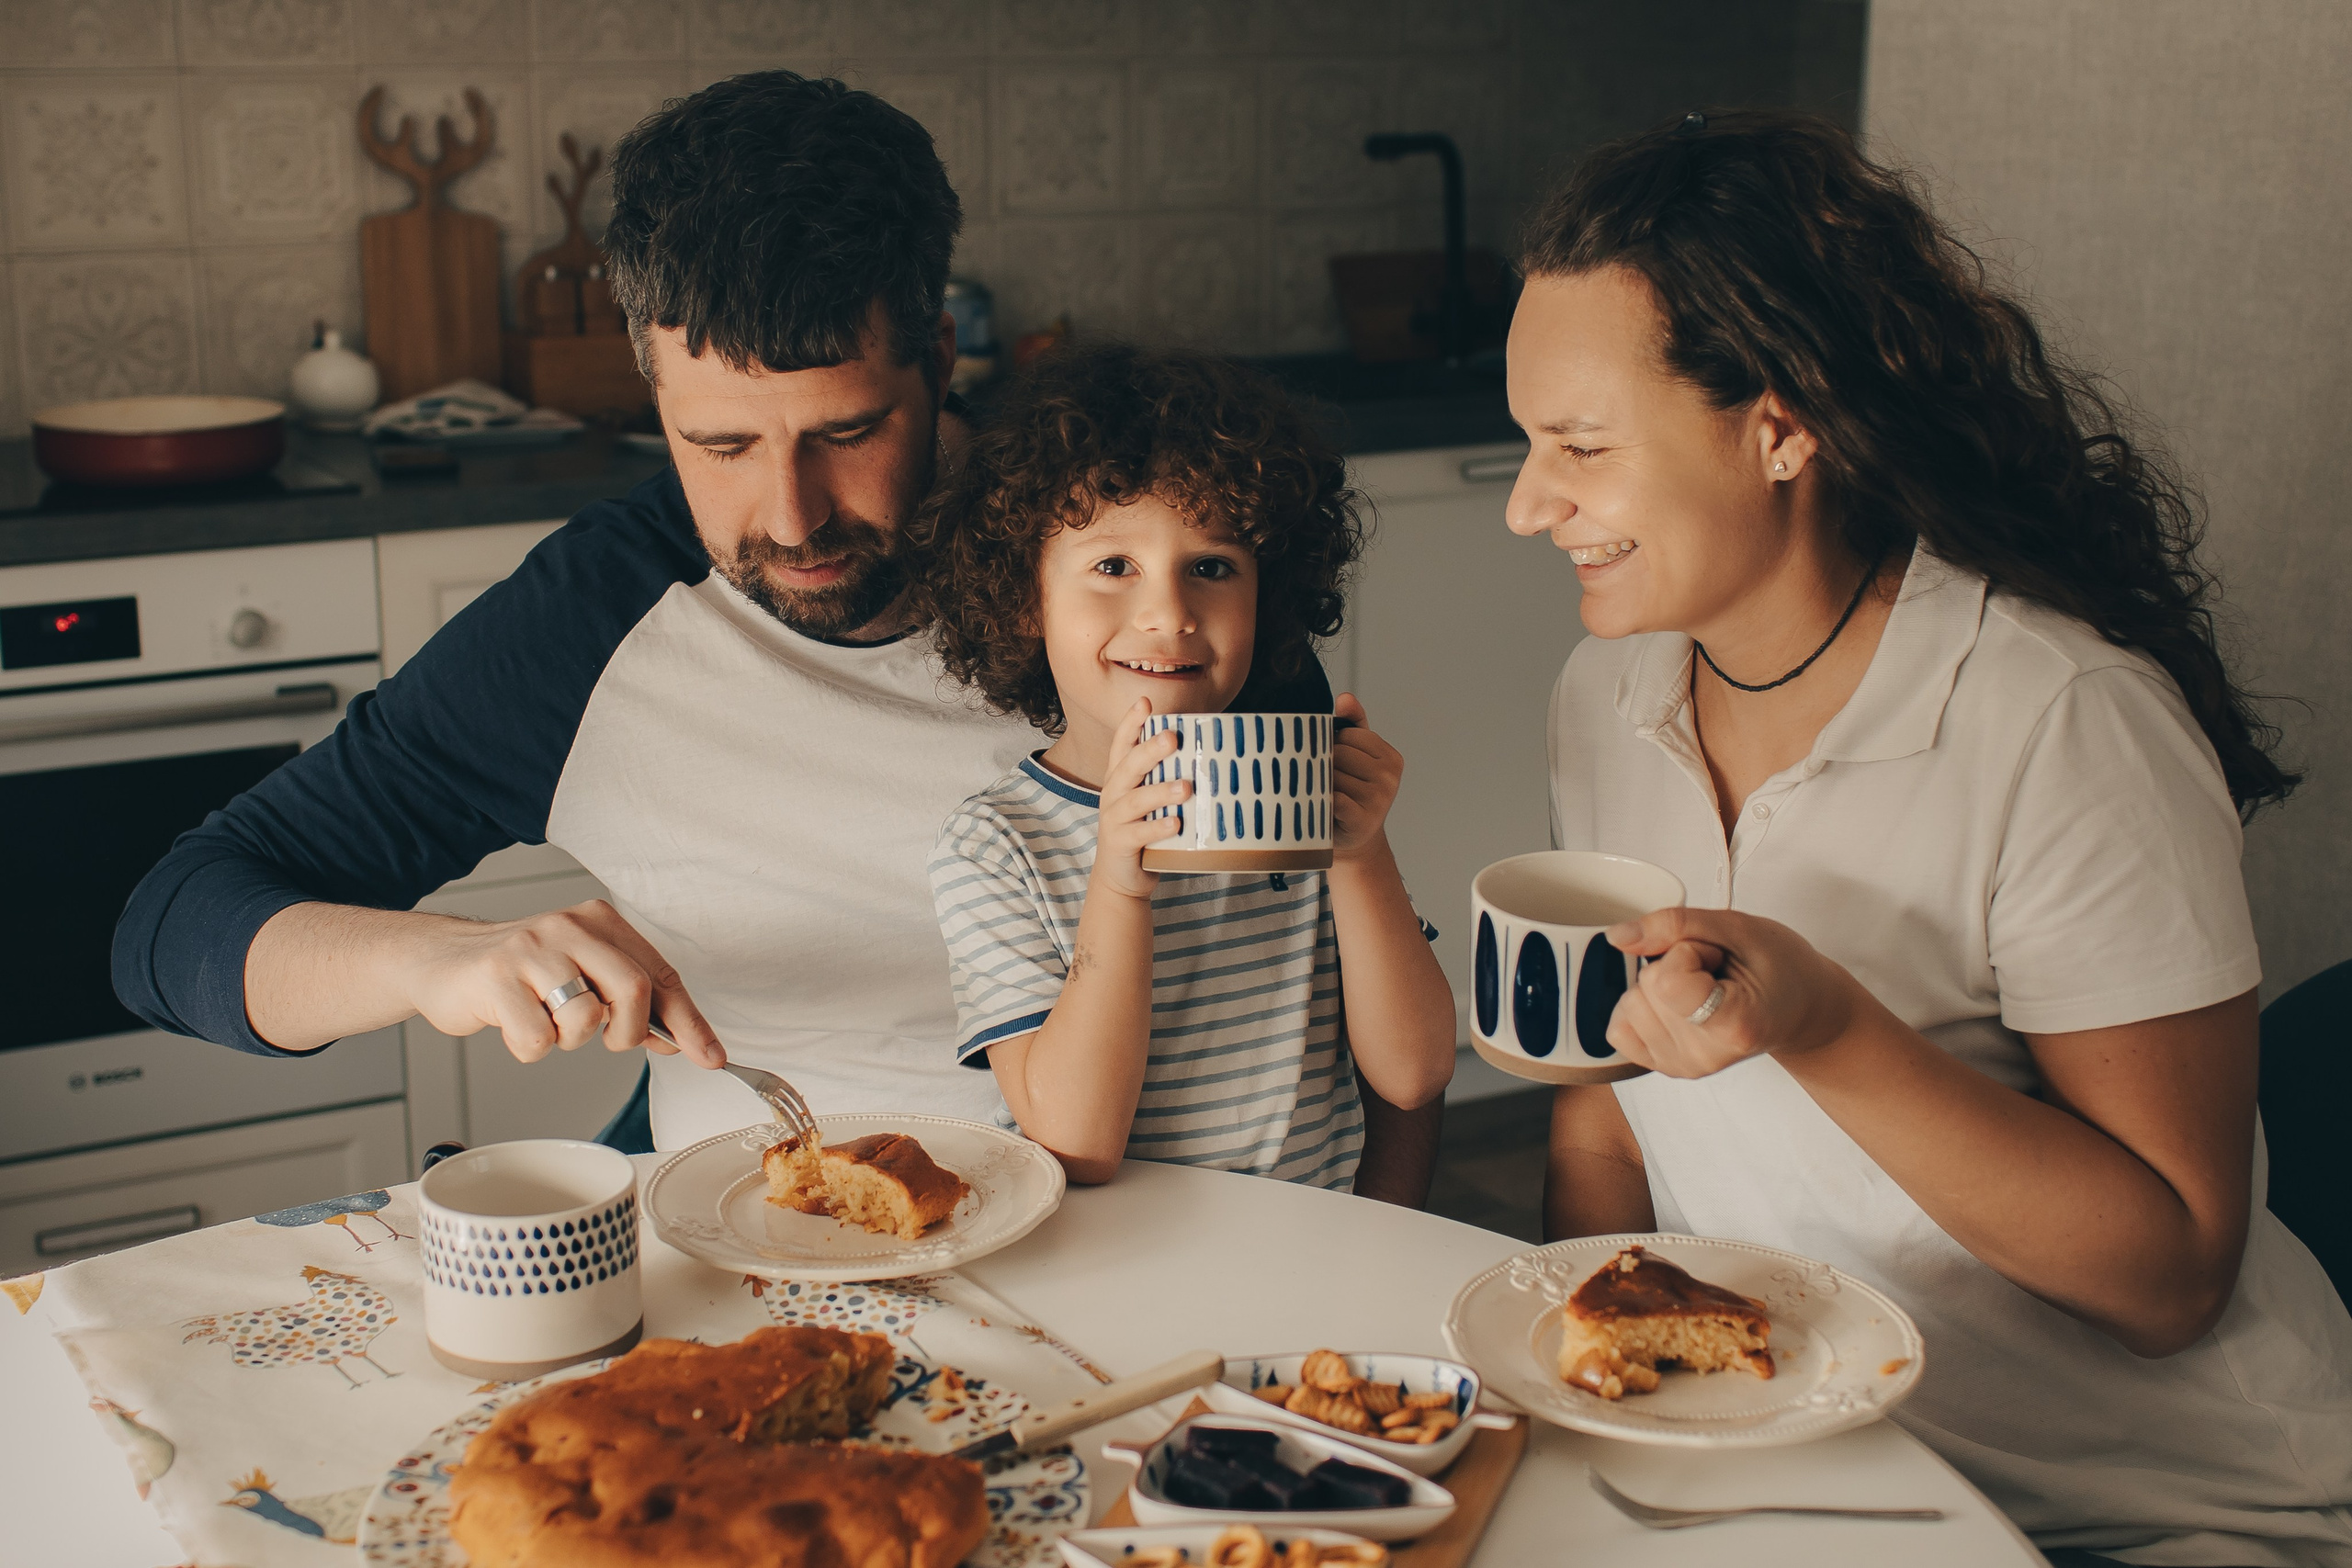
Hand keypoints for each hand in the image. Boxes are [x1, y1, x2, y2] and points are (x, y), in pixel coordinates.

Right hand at [396, 899, 726, 1068]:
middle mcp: (569, 927)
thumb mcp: (584, 974)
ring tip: (547, 1020)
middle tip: (611, 1042)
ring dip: (571, 1039)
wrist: (442, 960)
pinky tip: (516, 1025)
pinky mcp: (495, 979)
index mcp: (600, 921)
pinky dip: (532, 1048)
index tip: (712, 1058)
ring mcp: (530, 950)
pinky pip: (537, 1039)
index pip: (662, 974)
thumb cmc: (523, 975)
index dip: (690, 1021)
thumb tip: (682, 1040)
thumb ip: (632, 1001)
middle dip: (630, 1031)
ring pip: (585, 1018)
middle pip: (635, 988)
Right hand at [1091, 697, 1187, 900]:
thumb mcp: (1149, 800)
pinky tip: (1176, 823)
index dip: (1131, 723)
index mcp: (1120, 778)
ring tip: (1185, 786)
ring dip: (1160, 791)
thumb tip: (1208, 754)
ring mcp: (1114, 819)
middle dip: (1150, 750)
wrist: (1121, 877)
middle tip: (1172, 738)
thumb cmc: (1143, 830)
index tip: (1145, 703)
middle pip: (1128, 766)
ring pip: (1136, 801)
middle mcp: (1113, 794)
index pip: (1122, 744)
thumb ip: (1167, 777)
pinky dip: (1158, 828)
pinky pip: (1140, 834)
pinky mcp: (1120, 844)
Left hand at [1330, 693, 1403, 862]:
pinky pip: (1334, 798)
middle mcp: (1390, 776)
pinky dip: (1324, 801)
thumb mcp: (1354, 757)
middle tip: (1325, 782)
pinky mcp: (1364, 819)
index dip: (1332, 746)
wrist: (1351, 841)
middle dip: (1325, 764)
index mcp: (1391, 757)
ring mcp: (1380, 799)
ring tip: (1324, 796)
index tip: (1331, 761)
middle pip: (1340, 753)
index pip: (1349, 735)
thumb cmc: (1349, 793)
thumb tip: (1345, 697)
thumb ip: (1352, 726)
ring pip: (1332, 775)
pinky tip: (1324, 807)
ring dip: (1320, 784)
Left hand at [1601, 907, 1862, 1077]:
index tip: (1717, 956)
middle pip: (1646, 989)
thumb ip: (1676, 924)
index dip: (1685, 951)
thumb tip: (1618, 937)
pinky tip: (1676, 1003)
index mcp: (1733, 1027)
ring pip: (1629, 1004)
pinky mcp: (1665, 1067)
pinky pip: (1619, 1028)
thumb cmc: (1782, 968)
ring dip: (1658, 984)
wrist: (1800, 1009)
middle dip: (1673, 963)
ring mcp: (1682, 1067)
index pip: (1666, 981)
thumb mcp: (1739, 927)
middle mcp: (1704, 1057)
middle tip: (1716, 971)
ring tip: (1703, 986)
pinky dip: (1640, 1006)